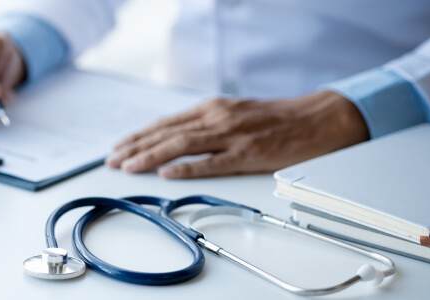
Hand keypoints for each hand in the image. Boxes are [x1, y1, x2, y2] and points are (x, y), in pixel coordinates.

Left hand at [105, 91, 369, 177]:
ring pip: (181, 145)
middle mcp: (217, 118)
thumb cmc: (276, 118)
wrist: (318, 118)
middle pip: (167, 133)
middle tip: (112, 161)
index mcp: (212, 109)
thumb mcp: (235, 112)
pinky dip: (186, 168)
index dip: (140, 136)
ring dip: (150, 156)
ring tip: (127, 166)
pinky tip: (167, 174)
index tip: (119, 147)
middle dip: (136, 147)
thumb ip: (206, 123)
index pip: (166, 123)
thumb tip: (176, 138)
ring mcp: (232, 136)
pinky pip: (212, 163)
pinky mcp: (248, 154)